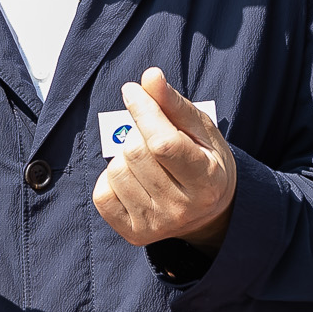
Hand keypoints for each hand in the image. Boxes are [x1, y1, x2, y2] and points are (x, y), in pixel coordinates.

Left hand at [93, 69, 235, 250]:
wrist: (209, 212)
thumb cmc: (205, 161)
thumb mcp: (202, 130)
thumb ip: (174, 104)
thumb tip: (149, 77)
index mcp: (207, 181)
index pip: (163, 143)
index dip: (143, 111)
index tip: (132, 91)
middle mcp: (182, 208)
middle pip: (135, 153)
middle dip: (137, 131)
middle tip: (149, 132)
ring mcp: (156, 225)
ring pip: (116, 171)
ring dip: (124, 154)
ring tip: (145, 158)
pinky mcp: (135, 234)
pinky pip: (102, 194)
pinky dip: (110, 178)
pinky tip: (132, 177)